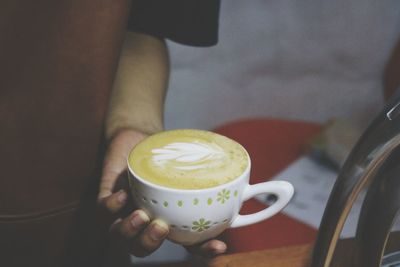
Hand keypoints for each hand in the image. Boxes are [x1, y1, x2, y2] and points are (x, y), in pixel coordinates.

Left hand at [97, 129, 226, 256]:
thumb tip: (246, 177)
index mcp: (170, 218)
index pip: (187, 244)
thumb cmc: (168, 153)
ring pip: (119, 236)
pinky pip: (104, 211)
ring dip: (129, 232)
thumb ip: (209, 174)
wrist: (140, 135)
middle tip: (162, 226)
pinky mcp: (107, 196)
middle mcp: (146, 219)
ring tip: (141, 215)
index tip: (219, 246)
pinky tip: (123, 194)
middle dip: (151, 244)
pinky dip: (111, 207)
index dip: (203, 251)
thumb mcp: (191, 164)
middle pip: (143, 248)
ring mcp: (124, 210)